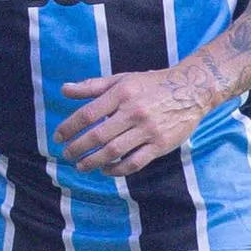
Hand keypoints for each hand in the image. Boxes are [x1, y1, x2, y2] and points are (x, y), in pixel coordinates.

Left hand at [56, 65, 215, 175]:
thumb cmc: (152, 84)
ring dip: (93, 162)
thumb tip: (64, 90)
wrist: (192, 90)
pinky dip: (117, 169)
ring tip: (81, 166)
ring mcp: (148, 130)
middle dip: (77, 148)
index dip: (69, 127)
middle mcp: (134, 111)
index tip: (58, 137)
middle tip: (67, 155)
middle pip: (97, 135)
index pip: (88, 114)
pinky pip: (134, 163)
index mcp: (122, 93)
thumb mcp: (122, 80)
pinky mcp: (160, 145)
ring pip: (113, 151)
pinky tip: (106, 169)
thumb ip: (92, 86)